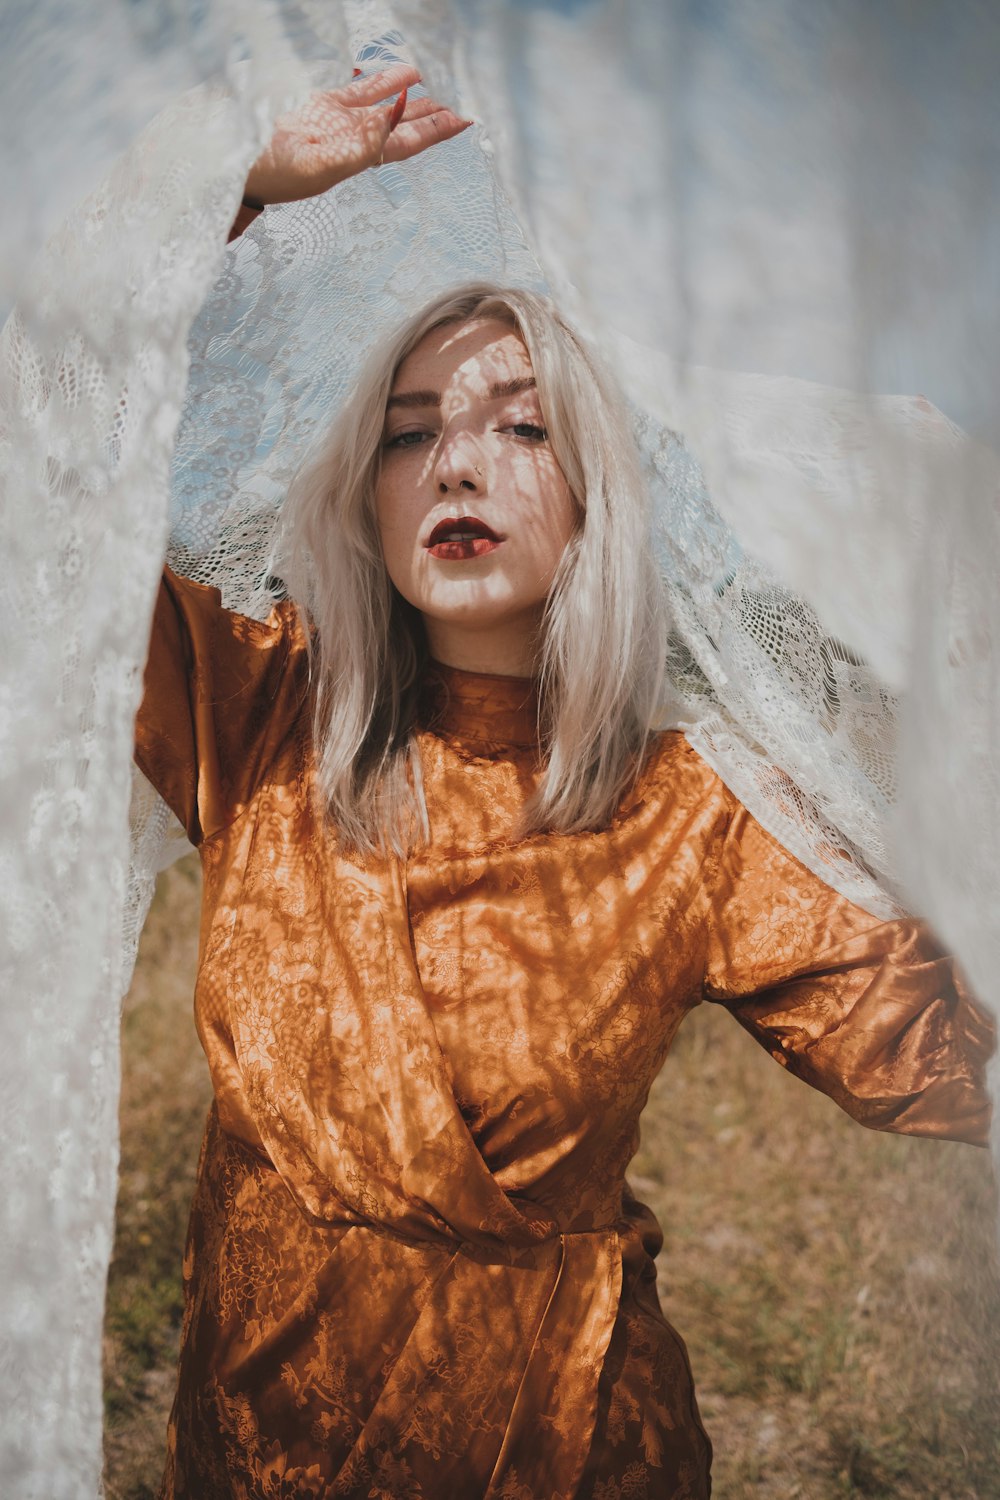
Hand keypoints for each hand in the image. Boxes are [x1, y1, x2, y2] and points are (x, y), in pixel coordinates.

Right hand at [243, 64, 471, 205]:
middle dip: (433, 117)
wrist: (235, 164)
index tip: (464, 119)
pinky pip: (359, 90)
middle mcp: (352, 142)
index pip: (406, 144)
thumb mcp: (316, 164)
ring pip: (385, 107)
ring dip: (412, 98)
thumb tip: (391, 123)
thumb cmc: (271, 173)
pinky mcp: (320, 105)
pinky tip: (404, 72)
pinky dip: (382, 81)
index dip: (435, 132)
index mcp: (355, 159)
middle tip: (463, 105)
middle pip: (403, 128)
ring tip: (440, 86)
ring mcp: (337, 122)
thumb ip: (355, 147)